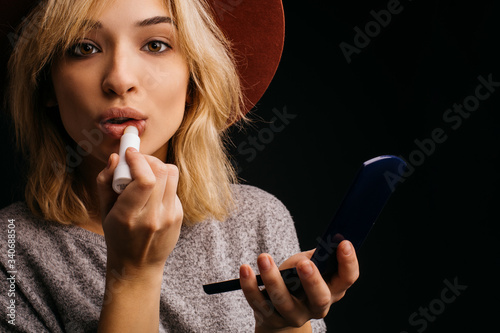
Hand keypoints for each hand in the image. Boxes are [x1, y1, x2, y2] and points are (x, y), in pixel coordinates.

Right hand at [96, 148, 183, 276]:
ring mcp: (169, 217)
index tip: (129, 152)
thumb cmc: (117, 235)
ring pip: (172, 175)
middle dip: (148, 159)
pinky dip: (163, 182)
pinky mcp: (179, 216)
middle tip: (137, 160)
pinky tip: (153, 191)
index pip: (145, 180)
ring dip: (158, 167)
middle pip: (161, 172)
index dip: (138, 160)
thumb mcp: (104, 211)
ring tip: (146, 171)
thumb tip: (116, 157)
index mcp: (129, 216)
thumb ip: (105, 182)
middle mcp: (153, 217)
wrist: (138, 264)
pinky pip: (174, 187)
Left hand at [239, 240, 358, 331]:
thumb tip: (321, 244)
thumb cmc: (297, 279)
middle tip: (304, 264)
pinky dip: (250, 286)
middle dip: (313, 281)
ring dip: (272, 278)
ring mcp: (293, 316)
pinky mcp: (271, 318)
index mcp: (333, 290)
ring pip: (284, 301)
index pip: (347, 279)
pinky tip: (245, 270)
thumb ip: (314, 257)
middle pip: (320, 298)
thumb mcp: (309, 265)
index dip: (348, 262)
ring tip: (263, 257)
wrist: (278, 311)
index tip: (344, 243)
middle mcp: (317, 307)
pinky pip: (259, 302)